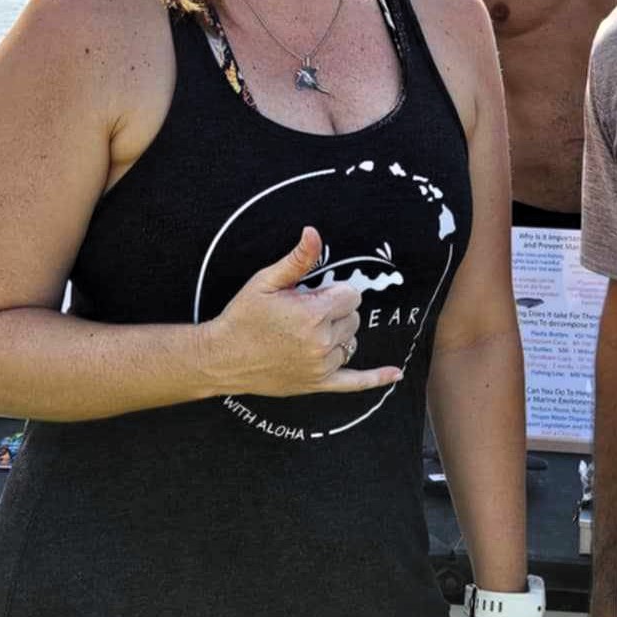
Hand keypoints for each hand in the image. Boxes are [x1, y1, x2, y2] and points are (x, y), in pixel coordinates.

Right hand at [203, 226, 402, 397]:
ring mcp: (322, 366)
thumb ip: (297, 260)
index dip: (334, 292)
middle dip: (335, 311)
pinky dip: (375, 378)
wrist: (222, 357)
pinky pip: (355, 383)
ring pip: (352, 342)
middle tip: (304, 313)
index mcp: (312, 314)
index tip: (312, 294)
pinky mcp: (318, 384)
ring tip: (308, 333)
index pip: (351, 295)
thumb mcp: (265, 282)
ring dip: (338, 334)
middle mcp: (322, 342)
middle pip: (353, 317)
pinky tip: (394, 374)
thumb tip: (314, 232)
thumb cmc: (242, 317)